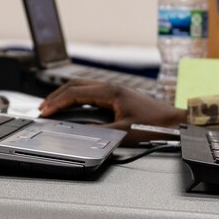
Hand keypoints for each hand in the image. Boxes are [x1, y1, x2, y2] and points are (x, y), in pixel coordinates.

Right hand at [38, 80, 185, 129]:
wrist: (175, 123)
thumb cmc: (155, 126)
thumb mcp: (124, 133)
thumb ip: (100, 132)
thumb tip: (78, 132)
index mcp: (111, 91)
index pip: (75, 93)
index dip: (57, 103)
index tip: (45, 112)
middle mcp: (112, 87)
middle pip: (76, 85)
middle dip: (56, 96)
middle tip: (43, 108)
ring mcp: (115, 90)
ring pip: (83, 86)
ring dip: (66, 95)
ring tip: (53, 105)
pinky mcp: (119, 95)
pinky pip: (91, 91)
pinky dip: (77, 97)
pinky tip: (74, 105)